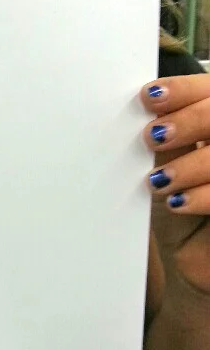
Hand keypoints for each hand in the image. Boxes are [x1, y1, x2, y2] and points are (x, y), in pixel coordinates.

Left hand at [141, 75, 209, 296]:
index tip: (149, 97)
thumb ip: (167, 140)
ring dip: (191, 164)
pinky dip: (204, 195)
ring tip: (159, 181)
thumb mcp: (168, 170)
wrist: (192, 259)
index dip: (184, 90)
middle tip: (153, 136)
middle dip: (189, 120)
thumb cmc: (180, 208)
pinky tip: (179, 203)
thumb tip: (146, 111)